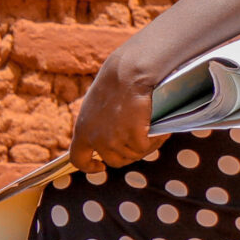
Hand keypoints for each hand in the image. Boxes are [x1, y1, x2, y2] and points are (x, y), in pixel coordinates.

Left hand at [69, 49, 166, 174]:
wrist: (128, 71)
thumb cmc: (116, 82)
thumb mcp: (96, 106)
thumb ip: (98, 125)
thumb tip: (111, 141)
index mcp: (82, 130)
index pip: (78, 159)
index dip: (89, 167)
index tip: (101, 167)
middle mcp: (95, 138)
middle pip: (114, 161)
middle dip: (129, 154)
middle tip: (142, 141)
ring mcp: (113, 140)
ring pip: (133, 155)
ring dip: (146, 145)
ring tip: (152, 129)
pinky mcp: (132, 138)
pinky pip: (146, 147)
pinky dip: (156, 140)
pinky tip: (161, 129)